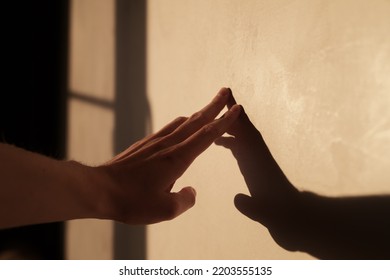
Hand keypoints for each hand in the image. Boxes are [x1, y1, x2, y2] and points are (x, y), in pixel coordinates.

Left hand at [94, 88, 240, 224]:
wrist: (99, 189)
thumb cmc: (130, 200)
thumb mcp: (164, 210)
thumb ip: (184, 201)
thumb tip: (191, 192)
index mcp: (177, 158)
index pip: (206, 135)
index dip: (224, 121)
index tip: (236, 109)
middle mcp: (167, 145)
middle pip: (196, 120)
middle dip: (214, 106)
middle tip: (225, 91)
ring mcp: (154, 142)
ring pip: (182, 122)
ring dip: (198, 113)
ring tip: (207, 108)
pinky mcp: (144, 145)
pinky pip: (168, 128)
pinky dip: (181, 123)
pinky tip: (180, 125)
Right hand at [215, 92, 301, 250]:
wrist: (294, 219)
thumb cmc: (281, 215)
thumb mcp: (266, 214)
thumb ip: (251, 207)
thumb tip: (237, 199)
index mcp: (260, 164)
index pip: (248, 137)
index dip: (238, 120)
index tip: (229, 102)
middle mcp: (258, 158)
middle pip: (245, 131)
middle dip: (234, 114)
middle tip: (221, 95)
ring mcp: (256, 162)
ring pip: (242, 137)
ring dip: (230, 125)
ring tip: (214, 118)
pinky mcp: (255, 169)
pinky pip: (241, 149)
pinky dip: (231, 140)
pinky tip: (220, 142)